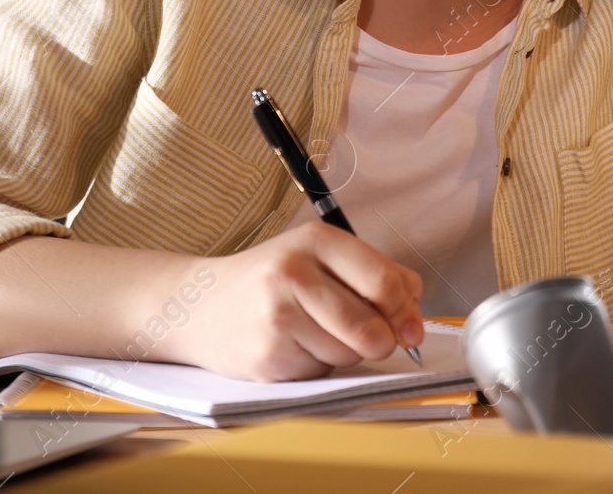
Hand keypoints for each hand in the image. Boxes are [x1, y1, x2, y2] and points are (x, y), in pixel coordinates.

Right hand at [180, 220, 424, 381]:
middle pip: (371, 326)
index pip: (384, 281)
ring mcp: (277, 314)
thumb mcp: (320, 259)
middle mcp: (294, 272)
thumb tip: (413, 315)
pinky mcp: (267, 353)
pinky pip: (320, 371)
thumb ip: (374, 276)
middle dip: (380, 341)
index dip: (406, 312)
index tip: (411, 328)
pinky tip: (293, 346)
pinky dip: (317, 366)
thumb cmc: (270, 282)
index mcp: (317, 241)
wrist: (199, 306)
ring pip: (349, 353)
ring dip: (344, 353)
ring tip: (314, 332)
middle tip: (369, 338)